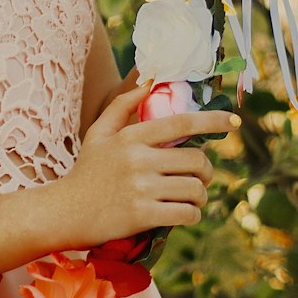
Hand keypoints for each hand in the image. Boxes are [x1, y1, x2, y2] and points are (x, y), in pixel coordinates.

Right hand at [58, 81, 236, 248]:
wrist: (63, 212)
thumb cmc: (85, 172)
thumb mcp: (98, 134)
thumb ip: (122, 106)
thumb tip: (148, 81)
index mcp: (130, 137)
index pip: (181, 123)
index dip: (212, 121)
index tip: (233, 121)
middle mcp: (138, 159)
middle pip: (196, 160)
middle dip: (206, 171)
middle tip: (200, 177)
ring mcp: (140, 188)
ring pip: (195, 189)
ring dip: (200, 196)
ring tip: (192, 198)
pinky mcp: (142, 215)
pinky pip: (186, 214)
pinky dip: (192, 215)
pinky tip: (185, 214)